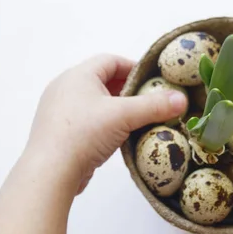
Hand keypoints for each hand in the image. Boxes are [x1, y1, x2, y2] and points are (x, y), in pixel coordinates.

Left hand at [24, 54, 187, 194]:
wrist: (50, 172)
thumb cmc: (84, 134)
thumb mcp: (124, 116)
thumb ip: (155, 106)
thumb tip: (182, 99)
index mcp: (78, 75)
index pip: (110, 60)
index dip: (134, 68)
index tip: (152, 82)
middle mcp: (65, 87)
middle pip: (102, 80)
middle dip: (127, 89)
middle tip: (148, 101)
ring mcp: (58, 110)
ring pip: (94, 101)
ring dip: (116, 108)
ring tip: (135, 120)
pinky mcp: (57, 131)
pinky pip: (85, 119)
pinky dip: (103, 123)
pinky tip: (116, 137)